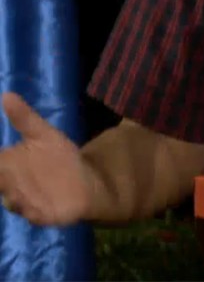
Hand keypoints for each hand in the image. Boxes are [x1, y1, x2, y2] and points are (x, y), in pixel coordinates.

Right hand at [0, 92, 92, 225]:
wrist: (88, 181)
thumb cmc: (61, 158)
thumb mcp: (44, 134)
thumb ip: (24, 118)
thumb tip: (6, 95)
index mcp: (6, 165)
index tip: (2, 160)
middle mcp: (8, 186)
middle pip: (1, 183)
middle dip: (6, 180)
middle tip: (12, 171)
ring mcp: (21, 203)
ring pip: (11, 200)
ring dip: (18, 193)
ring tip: (39, 183)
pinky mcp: (37, 216)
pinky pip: (30, 213)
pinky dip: (33, 208)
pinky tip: (45, 199)